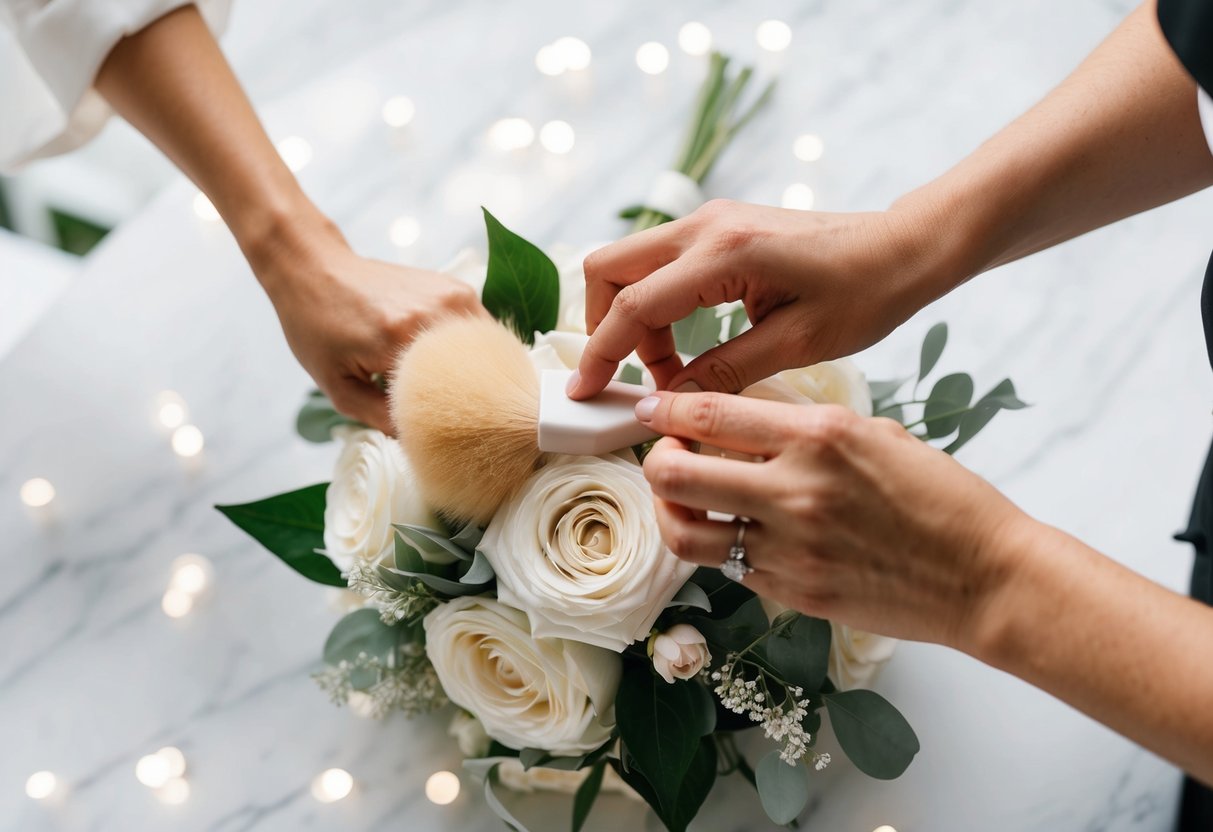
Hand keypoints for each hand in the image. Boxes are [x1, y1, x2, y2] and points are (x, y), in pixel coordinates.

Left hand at [260, 228, 483, 432]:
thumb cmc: (317, 328)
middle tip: (452, 415)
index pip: (447, 395)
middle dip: (468, 398)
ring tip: (453, 388)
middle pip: (476, 373)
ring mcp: (451, 296)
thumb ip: (380, 417)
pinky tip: (451, 360)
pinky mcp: (457, 288)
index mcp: (399, 339)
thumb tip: (418, 441)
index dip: (448, 418)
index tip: (443, 434)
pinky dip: (475, 350)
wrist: (316, 269)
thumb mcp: (336, 385)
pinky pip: (482, 330)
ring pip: (486, 351)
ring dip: (476, 373)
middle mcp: (433, 313)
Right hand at [568, 199, 948, 398]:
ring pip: (630, 265)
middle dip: (604, 326)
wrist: (903, 247)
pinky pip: (661, 265)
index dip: (601, 353)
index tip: (585, 392)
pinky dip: (657, 305)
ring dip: (635, 320)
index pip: (634, 305)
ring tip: (675, 371)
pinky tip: (690, 345)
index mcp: (724, 253)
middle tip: (634, 378)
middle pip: (609, 269)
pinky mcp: (720, 228)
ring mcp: (710, 221)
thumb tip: (670, 401)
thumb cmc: (865, 292)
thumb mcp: (796, 344)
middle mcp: (705, 226)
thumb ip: (724, 372)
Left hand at [635, 391, 1028, 648]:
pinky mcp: (793, 591)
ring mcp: (790, 547)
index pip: (710, 412)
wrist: (985, 577)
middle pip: (675, 472)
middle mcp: (795, 489)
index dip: (666, 409)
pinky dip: (723, 547)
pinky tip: (740, 533)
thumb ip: (804, 427)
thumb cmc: (941, 499)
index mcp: (819, 435)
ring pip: (685, 531)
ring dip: (672, 512)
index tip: (651, 408)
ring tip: (686, 500)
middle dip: (656, 458)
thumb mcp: (874, 435)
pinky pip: (729, 567)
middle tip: (667, 455)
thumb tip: (742, 424)